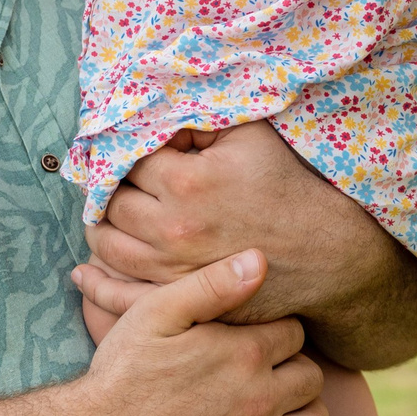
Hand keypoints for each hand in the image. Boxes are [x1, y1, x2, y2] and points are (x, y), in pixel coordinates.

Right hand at [74, 250, 343, 415]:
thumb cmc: (122, 368)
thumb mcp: (157, 311)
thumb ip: (213, 285)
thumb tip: (261, 260)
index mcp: (244, 352)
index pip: (294, 334)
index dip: (278, 331)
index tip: (256, 334)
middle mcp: (259, 398)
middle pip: (310, 377)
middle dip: (295, 369)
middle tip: (268, 369)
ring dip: (307, 413)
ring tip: (286, 406)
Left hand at [87, 121, 416, 367]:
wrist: (325, 253)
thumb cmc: (288, 186)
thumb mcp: (250, 136)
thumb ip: (200, 118)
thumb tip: (158, 120)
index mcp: (185, 181)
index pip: (127, 157)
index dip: (131, 148)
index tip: (139, 149)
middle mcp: (171, 228)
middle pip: (110, 201)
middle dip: (111, 185)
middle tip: (119, 178)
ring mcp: (171, 269)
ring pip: (107, 244)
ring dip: (101, 226)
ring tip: (108, 212)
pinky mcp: (179, 297)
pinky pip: (121, 289)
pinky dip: (101, 275)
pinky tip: (91, 266)